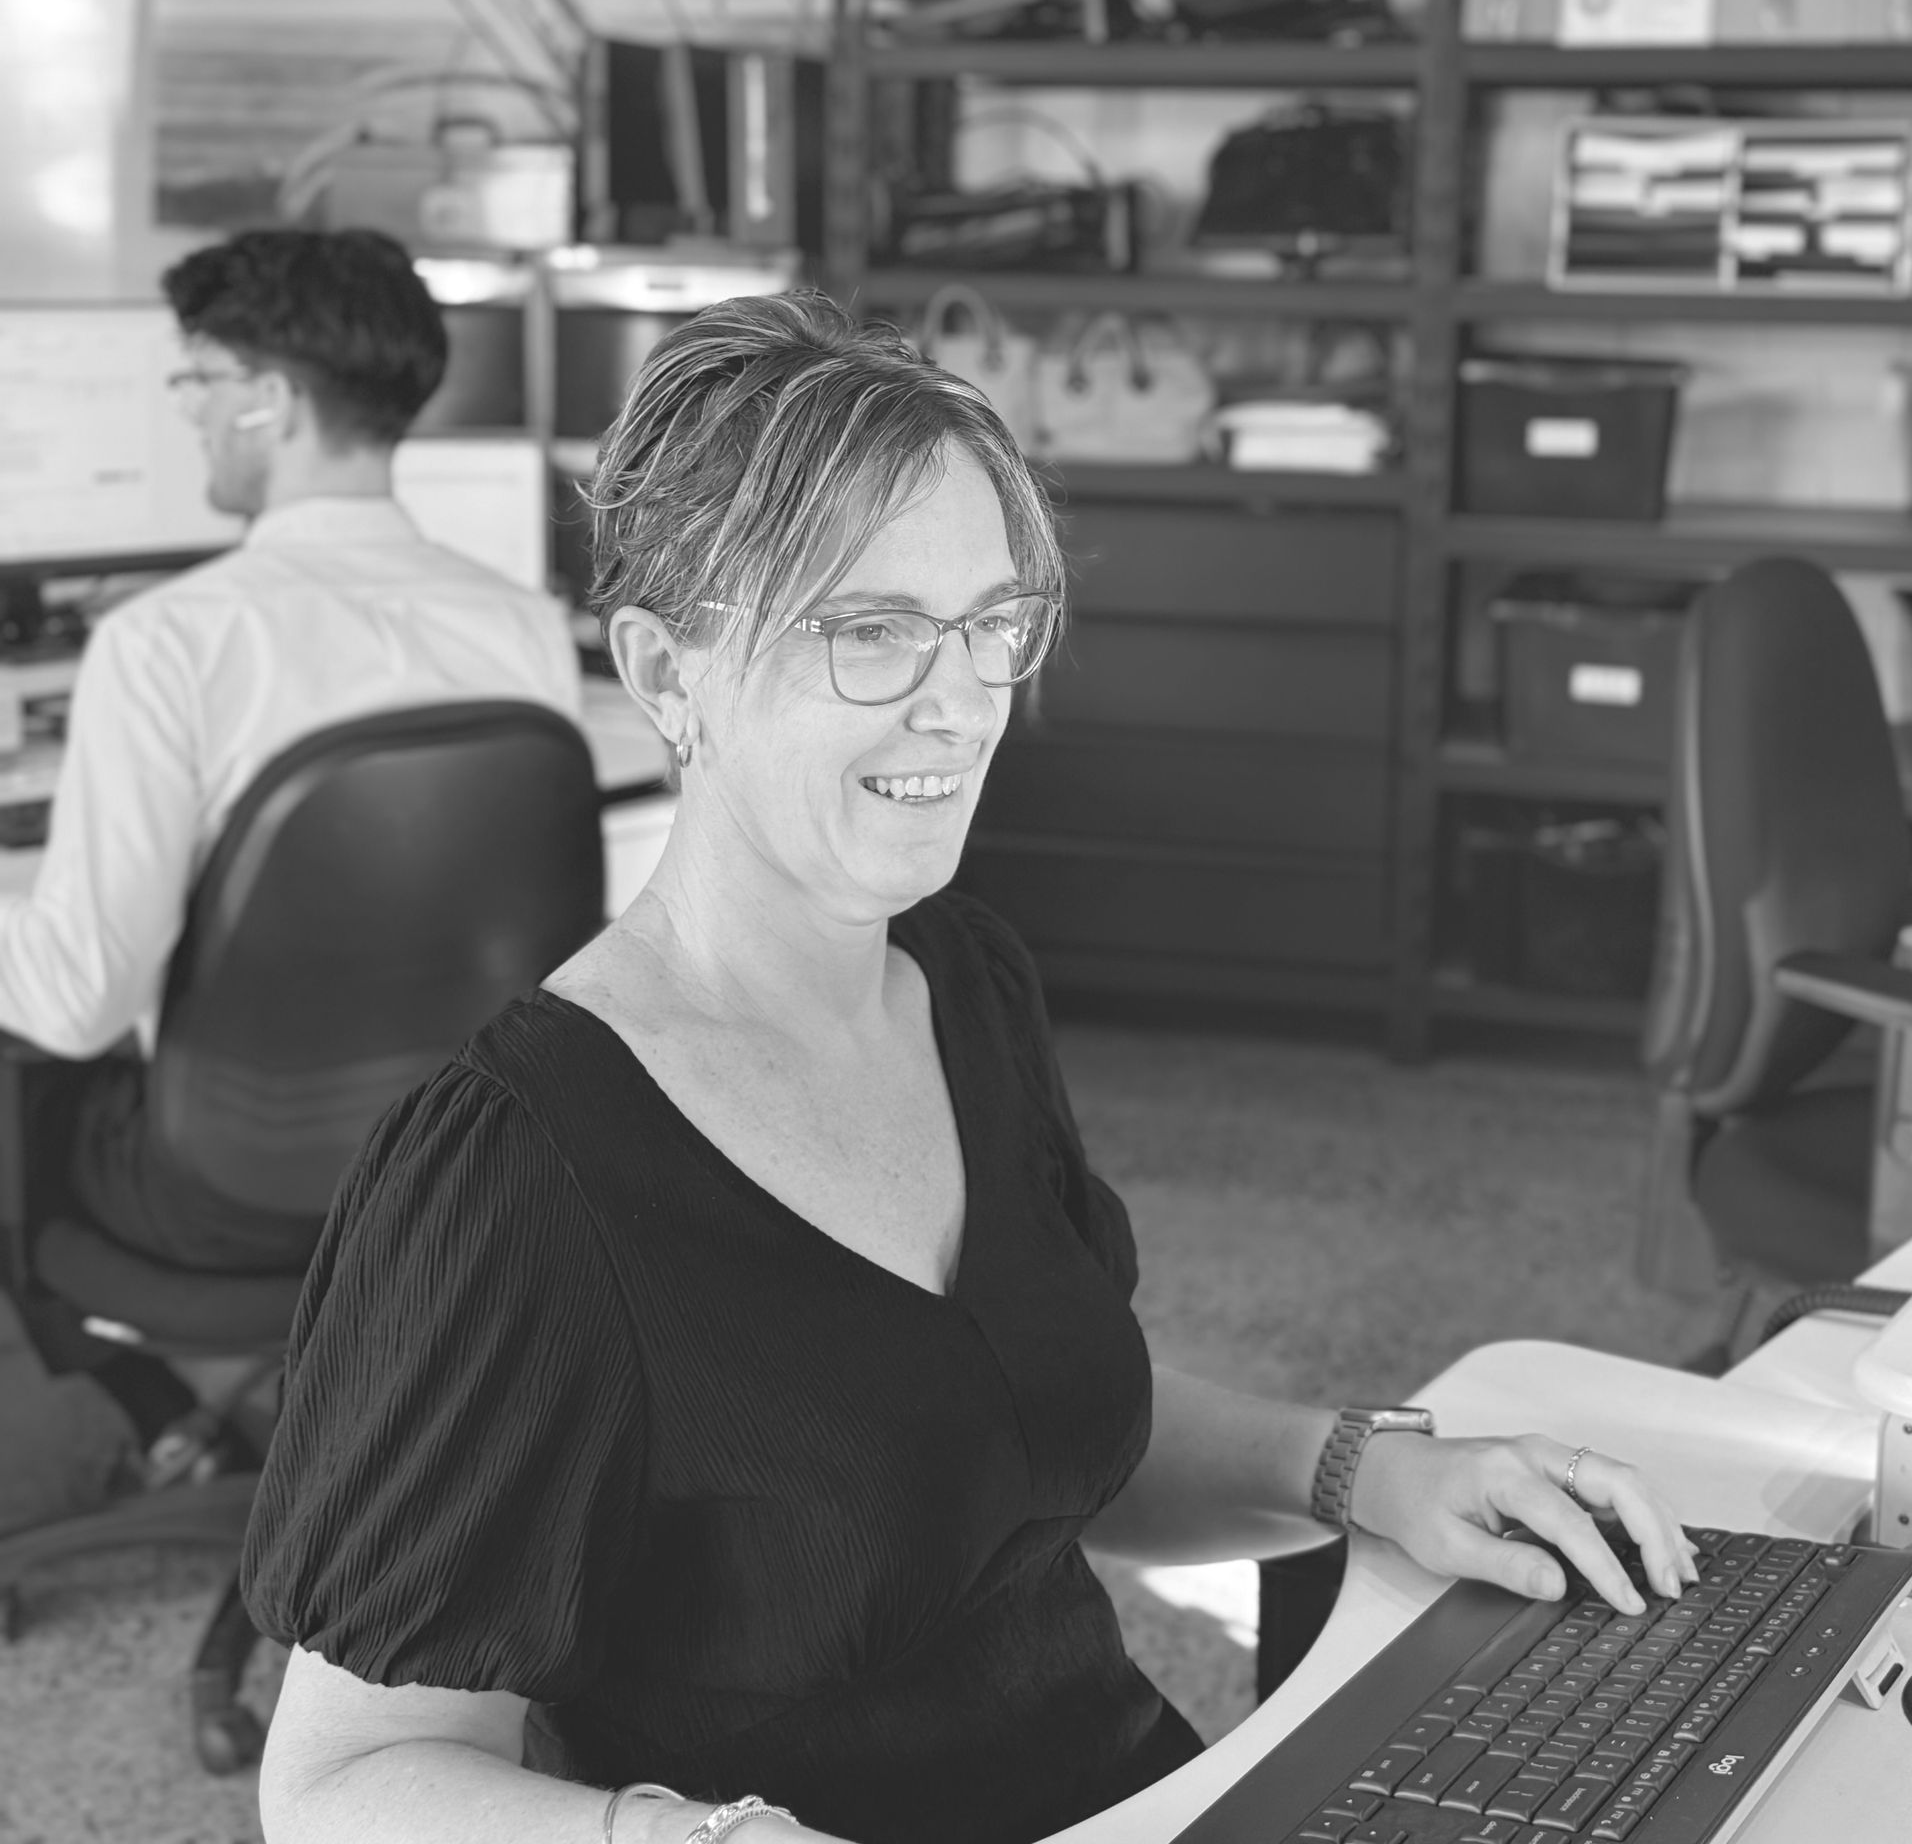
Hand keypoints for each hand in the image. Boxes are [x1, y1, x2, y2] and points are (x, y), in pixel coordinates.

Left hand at [1345, 1432, 1698, 1614]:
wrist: (1393, 1469)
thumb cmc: (1415, 1504)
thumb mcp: (1445, 1545)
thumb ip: (1503, 1564)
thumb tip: (1558, 1585)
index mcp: (1504, 1472)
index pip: (1570, 1521)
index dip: (1605, 1566)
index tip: (1629, 1603)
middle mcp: (1535, 1454)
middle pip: (1616, 1481)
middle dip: (1654, 1532)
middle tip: (1672, 1585)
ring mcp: (1549, 1456)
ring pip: (1624, 1478)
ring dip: (1659, 1520)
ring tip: (1682, 1570)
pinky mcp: (1557, 1466)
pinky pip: (1613, 1483)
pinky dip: (1646, 1512)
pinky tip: (1665, 1544)